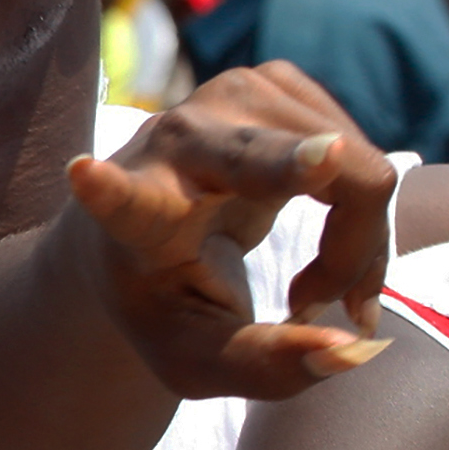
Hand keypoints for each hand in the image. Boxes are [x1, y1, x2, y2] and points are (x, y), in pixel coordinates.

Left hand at [66, 62, 397, 398]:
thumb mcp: (196, 358)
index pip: (116, 202)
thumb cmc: (167, 299)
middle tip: (345, 311)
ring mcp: (227, 98)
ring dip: (358, 247)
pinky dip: (365, 217)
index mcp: (134, 215)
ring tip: (311, 294)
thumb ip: (263, 367)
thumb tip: (349, 351)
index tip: (82, 175)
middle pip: (275, 166)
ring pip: (353, 172)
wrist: (143, 233)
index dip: (105, 191)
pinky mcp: (276, 82)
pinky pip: (365, 157)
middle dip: (342, 230)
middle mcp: (172, 143)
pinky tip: (329, 251)